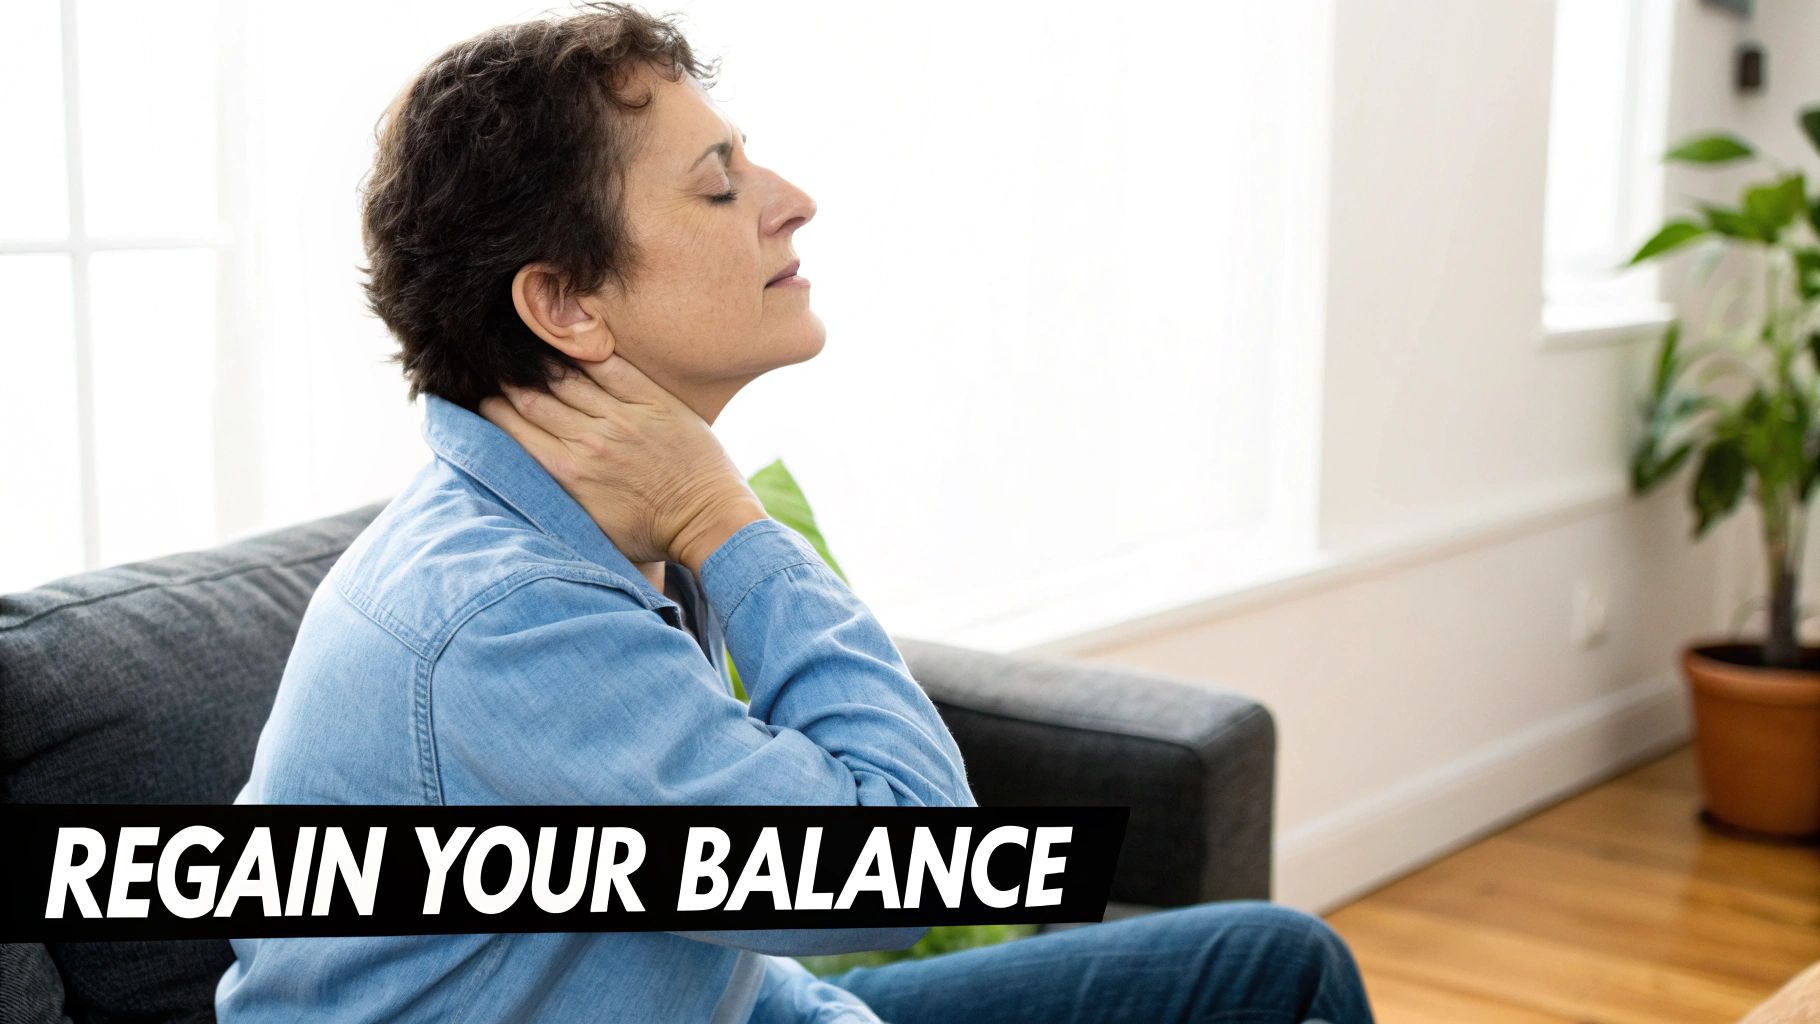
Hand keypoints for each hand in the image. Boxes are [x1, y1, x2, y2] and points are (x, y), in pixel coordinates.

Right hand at [478, 356, 765, 571]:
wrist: (706, 521)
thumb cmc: (647, 533)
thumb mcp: (587, 527)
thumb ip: (551, 497)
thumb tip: (516, 476)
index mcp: (566, 474)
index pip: (509, 425)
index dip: (491, 407)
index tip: (488, 400)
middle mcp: (589, 441)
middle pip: (530, 396)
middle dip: (509, 381)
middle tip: (502, 371)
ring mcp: (623, 418)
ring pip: (565, 375)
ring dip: (541, 361)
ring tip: (530, 352)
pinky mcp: (653, 401)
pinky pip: (610, 365)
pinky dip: (585, 351)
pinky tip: (571, 342)